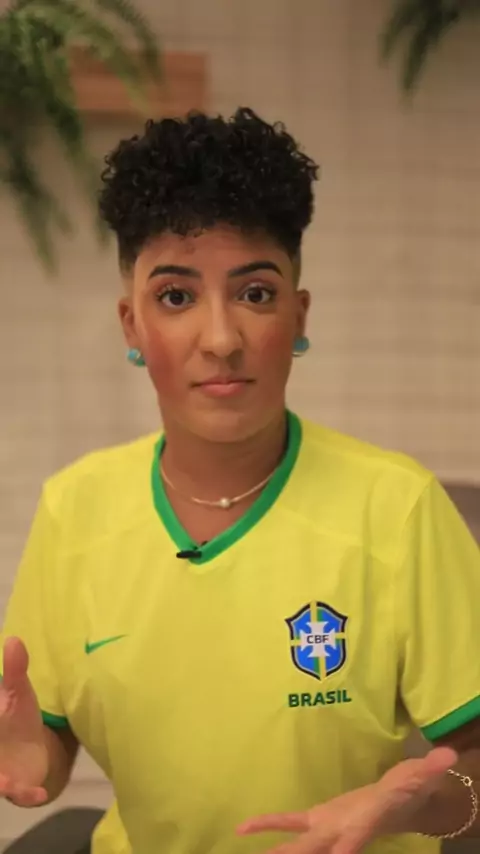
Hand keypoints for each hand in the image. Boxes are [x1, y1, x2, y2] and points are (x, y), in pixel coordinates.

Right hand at [0, 637, 48, 805]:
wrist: (33, 748)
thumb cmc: (19, 719)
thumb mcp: (18, 693)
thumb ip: (16, 670)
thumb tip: (14, 639)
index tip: (1, 714)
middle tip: (0, 776)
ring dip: (0, 784)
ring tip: (6, 784)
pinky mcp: (14, 788)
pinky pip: (16, 795)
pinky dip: (25, 795)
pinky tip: (39, 794)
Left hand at [237, 746, 456, 853]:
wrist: (399, 807)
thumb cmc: (409, 791)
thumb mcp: (420, 777)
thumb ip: (429, 769)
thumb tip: (448, 756)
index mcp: (366, 822)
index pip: (355, 838)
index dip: (345, 848)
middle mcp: (342, 832)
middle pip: (315, 849)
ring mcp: (327, 828)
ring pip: (298, 845)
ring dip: (275, 852)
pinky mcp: (318, 819)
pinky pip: (289, 821)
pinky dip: (268, 824)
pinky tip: (243, 828)